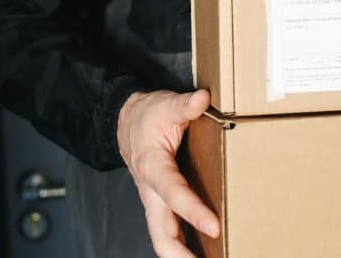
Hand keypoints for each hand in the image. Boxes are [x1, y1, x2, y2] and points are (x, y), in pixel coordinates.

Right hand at [117, 88, 219, 257]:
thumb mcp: (164, 104)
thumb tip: (202, 98)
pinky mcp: (159, 202)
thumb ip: (184, 105)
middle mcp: (150, 190)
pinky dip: (183, 243)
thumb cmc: (146, 116)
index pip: (174, 194)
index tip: (214, 226)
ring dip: (182, 253)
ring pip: (163, 236)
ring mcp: (153, 200)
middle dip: (180, 253)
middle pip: (161, 232)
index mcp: (152, 167)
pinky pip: (169, 229)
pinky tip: (202, 250)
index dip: (193, 211)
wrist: (125, 121)